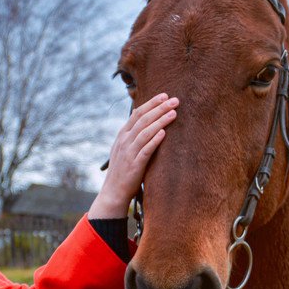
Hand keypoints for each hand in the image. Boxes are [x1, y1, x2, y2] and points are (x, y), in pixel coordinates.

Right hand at [88, 92, 177, 218]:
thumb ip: (134, 137)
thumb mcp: (125, 150)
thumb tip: (149, 125)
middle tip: (175, 100)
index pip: (137, 114)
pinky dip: (154, 140)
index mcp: (122, 135)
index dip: (151, 103)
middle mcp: (124, 141)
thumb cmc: (123, 171)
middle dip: (159, 108)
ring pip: (145, 132)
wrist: (113, 192)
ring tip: (174, 113)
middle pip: (143, 119)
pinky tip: (164, 133)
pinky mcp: (134, 165)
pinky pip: (145, 150)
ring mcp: (128, 153)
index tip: (165, 96)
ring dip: (160, 121)